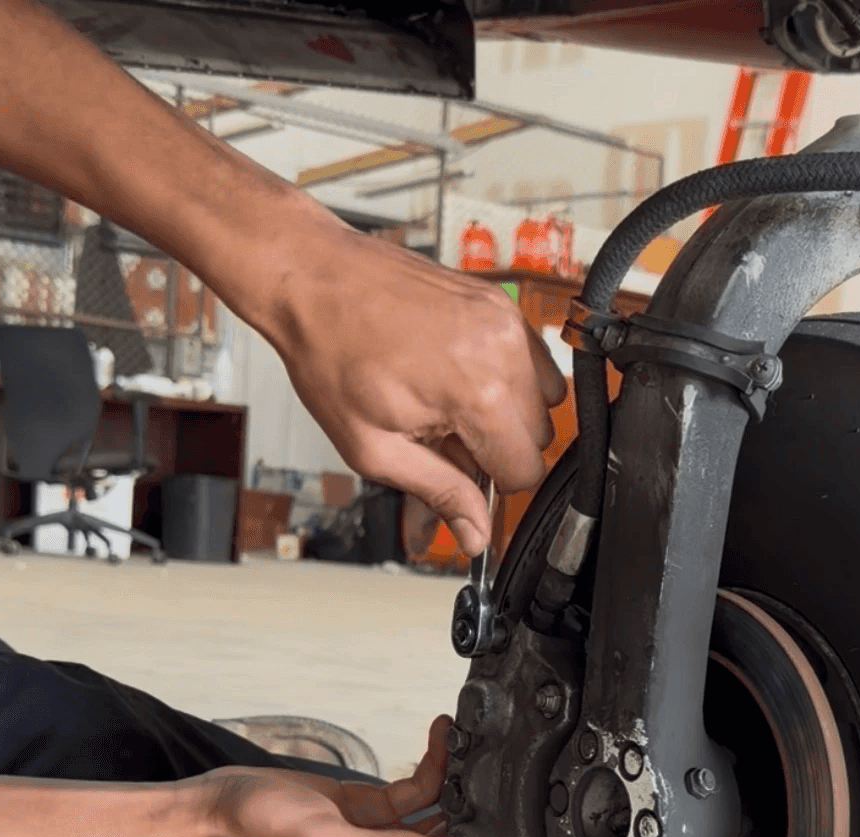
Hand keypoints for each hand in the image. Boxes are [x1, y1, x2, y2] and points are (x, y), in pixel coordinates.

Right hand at [197, 715, 460, 836]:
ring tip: (459, 737)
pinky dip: (428, 763)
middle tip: (481, 753)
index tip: (488, 792)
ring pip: (434, 803)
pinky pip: (411, 789)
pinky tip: (438, 738)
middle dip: (468, 796)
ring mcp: (378, 833)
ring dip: (449, 771)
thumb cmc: (260, 834)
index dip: (472, 828)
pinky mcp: (366, 807)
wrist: (217, 809)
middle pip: (448, 832)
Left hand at [259, 213, 567, 555]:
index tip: (461, 472)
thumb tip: (474, 534)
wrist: (313, 279)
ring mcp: (504, 323)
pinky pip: (534, 359)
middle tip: (446, 438)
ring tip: (456, 406)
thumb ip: (437, 493)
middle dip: (499, 448)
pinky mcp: (500, 303)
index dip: (491, 484)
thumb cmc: (330, 353)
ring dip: (509, 414)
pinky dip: (509, 378)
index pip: (525, 470)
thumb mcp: (374, 448)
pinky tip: (463, 377)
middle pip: (540, 437)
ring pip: (546, 399)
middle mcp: (501, 354)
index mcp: (474, 395)